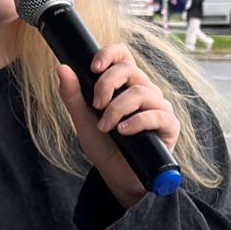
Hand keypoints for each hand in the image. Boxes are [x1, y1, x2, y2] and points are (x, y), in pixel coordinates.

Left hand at [55, 44, 182, 207]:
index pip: (123, 54)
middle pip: (130, 69)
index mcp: (125, 84)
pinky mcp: (169, 125)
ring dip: (117, 109)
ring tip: (106, 127)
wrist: (117, 175)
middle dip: (107, 84)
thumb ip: (73, 95)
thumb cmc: (104, 145)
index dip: (110, 54)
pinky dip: (136, 122)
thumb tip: (61, 67)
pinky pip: (156, 115)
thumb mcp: (82, 120)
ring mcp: (158, 107)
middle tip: (95, 105)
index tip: (94, 68)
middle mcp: (144, 91)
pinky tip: (123, 131)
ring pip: (141, 92)